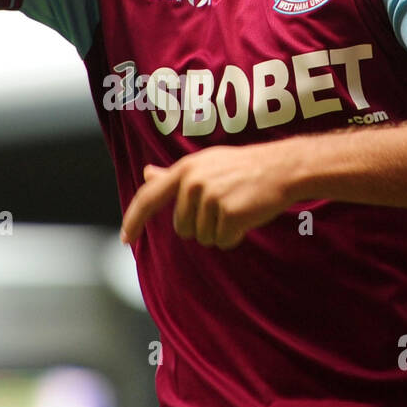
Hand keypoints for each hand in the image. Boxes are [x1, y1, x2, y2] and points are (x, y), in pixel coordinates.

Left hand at [120, 141, 300, 249]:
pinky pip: (223, 242)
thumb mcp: (204, 164)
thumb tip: (146, 174)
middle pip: (182, 228)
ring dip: (221, 231)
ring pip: (203, 237)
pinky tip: (246, 217)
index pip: (148, 198)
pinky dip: (235, 236)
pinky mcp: (229, 213)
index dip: (134, 220)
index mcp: (184, 170)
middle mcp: (192, 182)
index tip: (126, 239)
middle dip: (202, 225)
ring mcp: (210, 197)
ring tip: (237, 207)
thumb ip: (173, 174)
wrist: (281, 168)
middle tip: (224, 205)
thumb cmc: (242, 168)